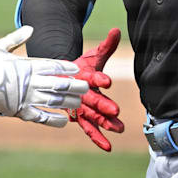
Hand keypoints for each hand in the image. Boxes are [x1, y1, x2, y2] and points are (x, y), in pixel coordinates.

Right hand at [0, 26, 88, 126]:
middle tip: (86, 87)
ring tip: (79, 102)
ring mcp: (26, 98)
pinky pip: (42, 117)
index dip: (67, 68)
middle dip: (75, 86)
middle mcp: (30, 82)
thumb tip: (30, 28)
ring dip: (69, 102)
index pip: (53, 66)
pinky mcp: (20, 112)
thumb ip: (16, 38)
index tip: (77, 69)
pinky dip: (54, 119)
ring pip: (55, 101)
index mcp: (27, 66)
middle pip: (60, 85)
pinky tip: (64, 120)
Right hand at [68, 27, 124, 150]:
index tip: (107, 81)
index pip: (93, 76)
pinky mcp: (80, 117)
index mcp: (84, 76)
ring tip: (118, 128)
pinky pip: (88, 129)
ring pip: (91, 116)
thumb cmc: (80, 66)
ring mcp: (79, 106)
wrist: (59, 79)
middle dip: (103, 105)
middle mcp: (80, 92)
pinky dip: (97, 137)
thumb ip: (107, 46)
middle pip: (92, 99)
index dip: (99, 79)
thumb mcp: (93, 55)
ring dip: (104, 122)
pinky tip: (108, 147)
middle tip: (115, 110)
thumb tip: (116, 30)